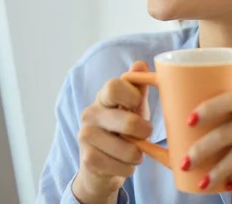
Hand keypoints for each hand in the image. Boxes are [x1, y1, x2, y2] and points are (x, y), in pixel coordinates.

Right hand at [72, 61, 151, 203]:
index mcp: (103, 97)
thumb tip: (140, 64)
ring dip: (137, 154)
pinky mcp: (87, 159)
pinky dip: (128, 167)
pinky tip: (124, 164)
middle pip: (126, 121)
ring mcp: (85, 136)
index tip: (138, 105)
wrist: (101, 166)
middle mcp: (90, 113)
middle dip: (143, 131)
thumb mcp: (133, 108)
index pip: (114, 86)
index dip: (133, 96)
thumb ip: (137, 88)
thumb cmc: (122, 130)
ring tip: (135, 153)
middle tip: (146, 134)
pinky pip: (119, 165)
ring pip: (126, 148)